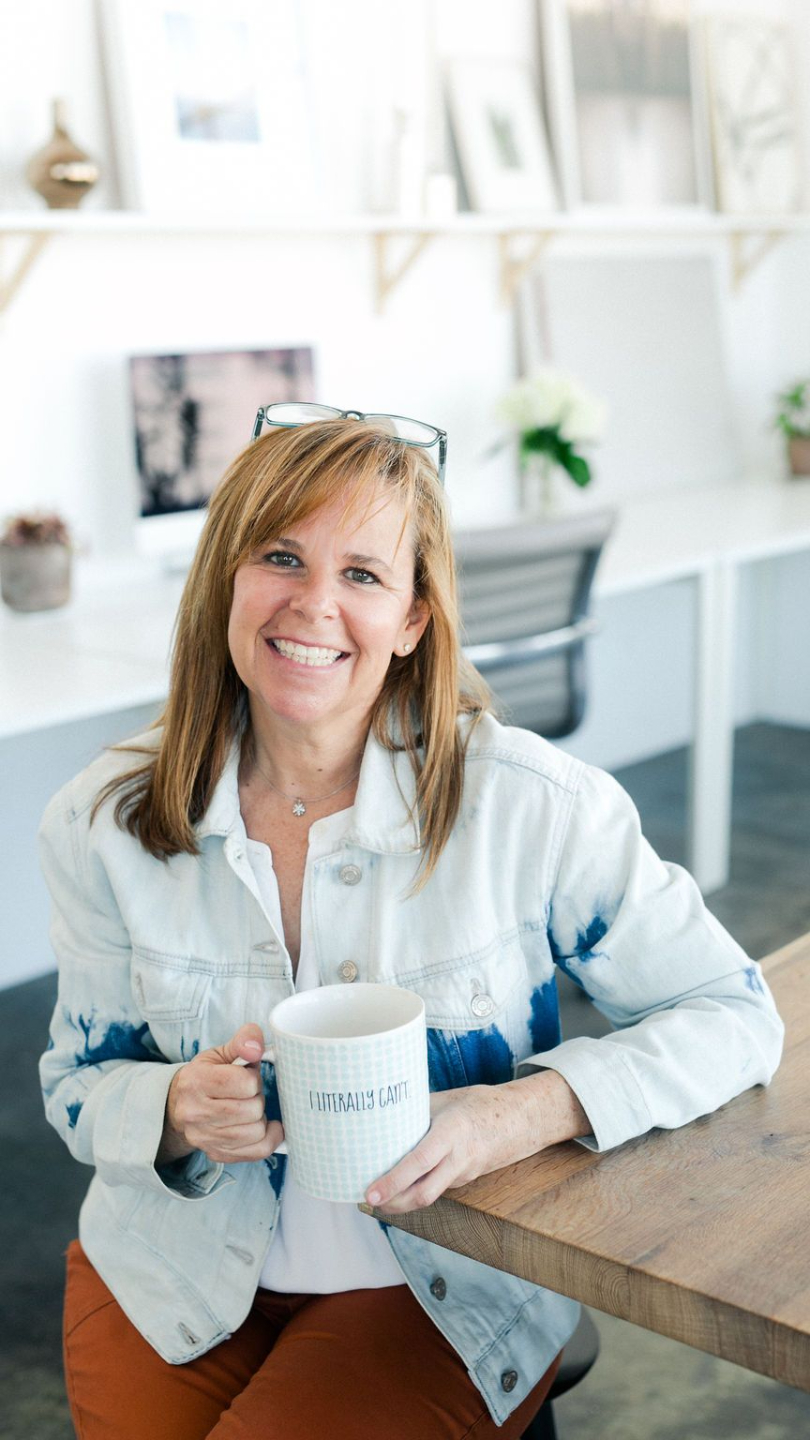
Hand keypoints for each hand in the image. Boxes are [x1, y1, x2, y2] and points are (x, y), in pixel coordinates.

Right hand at [158, 1024, 283, 1166]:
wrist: (177, 1106)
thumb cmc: (204, 1077)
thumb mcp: (219, 1053)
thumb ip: (242, 1042)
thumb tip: (256, 1046)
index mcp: (196, 1081)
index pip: (245, 1083)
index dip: (254, 1078)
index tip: (246, 1077)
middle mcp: (195, 1112)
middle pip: (252, 1109)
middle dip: (258, 1098)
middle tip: (248, 1094)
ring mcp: (204, 1137)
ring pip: (256, 1132)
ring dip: (260, 1119)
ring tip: (249, 1109)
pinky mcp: (215, 1153)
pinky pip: (256, 1152)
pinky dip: (268, 1139)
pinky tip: (263, 1128)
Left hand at [364, 1073, 589, 1213]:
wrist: (521, 1119)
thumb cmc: (480, 1104)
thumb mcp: (446, 1100)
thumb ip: (416, 1111)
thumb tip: (381, 1114)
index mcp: (452, 1133)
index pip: (420, 1163)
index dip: (394, 1181)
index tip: (371, 1192)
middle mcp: (458, 1159)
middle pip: (423, 1194)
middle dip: (393, 1203)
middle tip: (367, 1200)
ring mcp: (463, 1174)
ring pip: (429, 1196)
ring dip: (402, 1201)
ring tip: (376, 1195)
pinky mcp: (464, 1180)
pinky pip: (436, 1189)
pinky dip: (416, 1191)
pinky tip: (400, 1186)